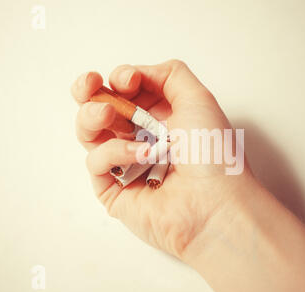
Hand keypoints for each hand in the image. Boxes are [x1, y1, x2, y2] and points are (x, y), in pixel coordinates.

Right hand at [71, 60, 256, 260]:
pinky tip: (140, 156)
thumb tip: (136, 74)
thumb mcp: (198, 99)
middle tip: (90, 85)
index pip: (127, 92)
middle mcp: (142, 139)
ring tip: (107, 115)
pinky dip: (113, 153)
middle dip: (89, 91)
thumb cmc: (213, 154)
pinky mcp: (115, 190)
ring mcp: (126, 165)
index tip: (128, 80)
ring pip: (90, 134)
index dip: (121, 79)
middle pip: (101, 109)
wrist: (215, 204)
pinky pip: (96, 163)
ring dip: (92, 116)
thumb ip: (169, 74)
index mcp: (162, 118)